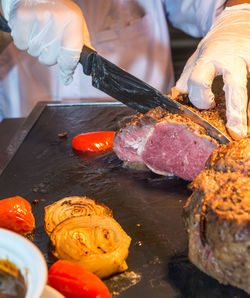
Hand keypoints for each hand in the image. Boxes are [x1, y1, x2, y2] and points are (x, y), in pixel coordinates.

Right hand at [1, 0, 91, 84]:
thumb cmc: (62, 13)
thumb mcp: (77, 27)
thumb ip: (81, 49)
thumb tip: (83, 71)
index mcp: (74, 22)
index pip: (70, 56)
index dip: (67, 69)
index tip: (67, 74)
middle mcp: (56, 20)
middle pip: (49, 59)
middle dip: (50, 54)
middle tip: (51, 41)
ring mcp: (38, 18)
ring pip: (35, 53)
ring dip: (37, 48)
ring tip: (41, 32)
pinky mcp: (21, 17)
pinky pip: (22, 45)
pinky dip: (24, 41)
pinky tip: (30, 30)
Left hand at [175, 4, 249, 139]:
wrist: (238, 23)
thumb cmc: (216, 46)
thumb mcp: (196, 58)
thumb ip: (187, 79)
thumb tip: (176, 98)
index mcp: (209, 58)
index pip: (199, 80)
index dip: (199, 96)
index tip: (207, 105)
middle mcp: (232, 60)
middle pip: (235, 87)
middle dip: (235, 112)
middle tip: (235, 132)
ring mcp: (249, 61)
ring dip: (247, 111)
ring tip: (245, 130)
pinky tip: (249, 117)